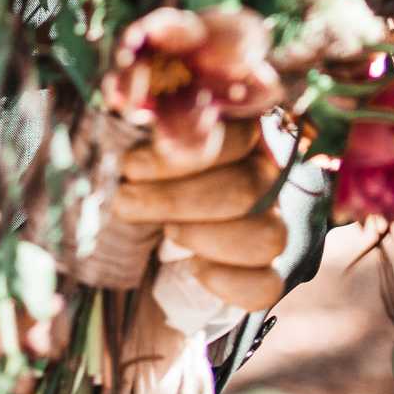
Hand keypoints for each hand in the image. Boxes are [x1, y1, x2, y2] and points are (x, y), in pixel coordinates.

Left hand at [112, 118, 286, 317]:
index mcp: (241, 134)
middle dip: (179, 199)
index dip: (188, 153)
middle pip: (252, 187)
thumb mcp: (130, 155)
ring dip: (204, 236)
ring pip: (268, 235)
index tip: (132, 168)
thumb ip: (136, 129)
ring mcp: (272, 227)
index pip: (241, 134)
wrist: (128, 255)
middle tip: (128, 204)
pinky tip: (193, 269)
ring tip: (163, 234)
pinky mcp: (266, 276)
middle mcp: (266, 178)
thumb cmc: (131, 188)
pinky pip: (267, 284)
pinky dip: (228, 281)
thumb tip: (121, 108)